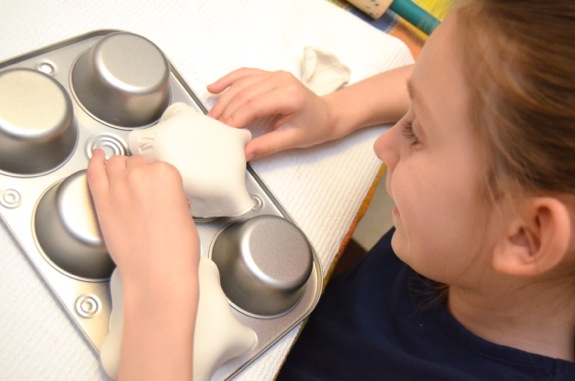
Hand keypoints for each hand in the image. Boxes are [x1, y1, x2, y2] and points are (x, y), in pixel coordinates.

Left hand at [87, 149, 199, 287]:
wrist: (158, 275)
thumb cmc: (175, 252)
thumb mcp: (184, 213)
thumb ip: (171, 195)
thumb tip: (162, 194)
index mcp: (165, 175)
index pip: (160, 165)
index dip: (160, 179)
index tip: (160, 189)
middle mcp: (139, 176)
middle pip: (137, 163)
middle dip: (141, 174)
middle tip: (146, 190)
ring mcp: (117, 188)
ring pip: (116, 164)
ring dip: (121, 168)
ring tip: (124, 175)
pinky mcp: (102, 202)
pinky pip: (94, 172)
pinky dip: (94, 162)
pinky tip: (96, 157)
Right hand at [207, 68, 338, 159]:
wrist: (328, 115)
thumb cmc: (315, 126)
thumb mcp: (293, 140)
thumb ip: (268, 145)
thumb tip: (245, 153)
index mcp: (289, 95)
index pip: (253, 105)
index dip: (235, 118)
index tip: (222, 131)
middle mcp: (281, 80)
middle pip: (244, 93)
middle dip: (225, 110)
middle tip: (212, 126)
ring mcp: (275, 75)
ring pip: (241, 84)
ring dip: (224, 99)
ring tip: (212, 115)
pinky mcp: (270, 75)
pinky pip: (245, 74)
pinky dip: (228, 80)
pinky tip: (214, 88)